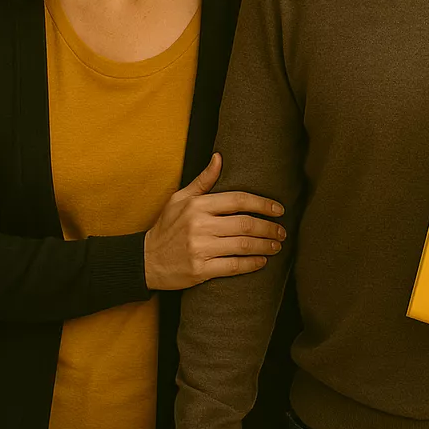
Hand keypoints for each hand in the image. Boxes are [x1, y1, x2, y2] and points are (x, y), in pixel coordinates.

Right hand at [144, 154, 285, 290]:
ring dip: (264, 245)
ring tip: (277, 245)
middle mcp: (199, 226)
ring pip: (242, 246)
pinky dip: (251, 264)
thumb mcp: (180, 199)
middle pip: (245, 224)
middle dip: (269, 227)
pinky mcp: (200, 270)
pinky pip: (233, 266)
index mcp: (197, 206)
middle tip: (282, 230)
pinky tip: (262, 261)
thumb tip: (219, 157)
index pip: (238, 200)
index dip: (262, 204)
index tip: (278, 209)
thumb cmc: (166, 227)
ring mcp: (200, 249)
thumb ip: (203, 180)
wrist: (146, 260)